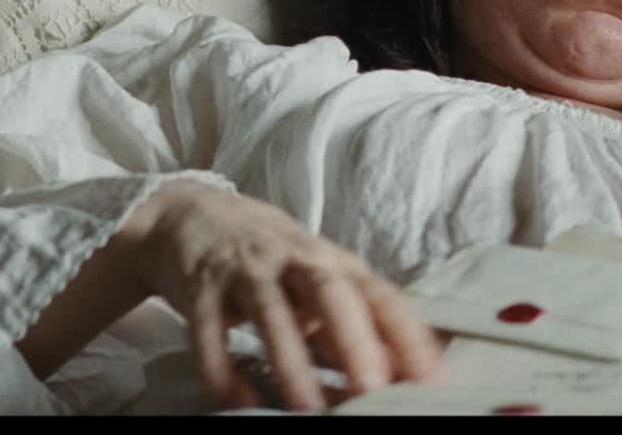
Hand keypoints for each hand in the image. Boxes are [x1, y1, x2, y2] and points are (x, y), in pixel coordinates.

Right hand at [134, 180, 444, 411]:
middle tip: (372, 388)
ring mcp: (246, 269)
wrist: (189, 214)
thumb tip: (395, 370)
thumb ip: (347, 325)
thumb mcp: (312, 284)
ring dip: (291, 360)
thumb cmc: (267, 258)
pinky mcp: (201, 285)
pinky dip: (221, 365)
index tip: (432, 376)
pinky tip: (236, 401)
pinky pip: (209, 327)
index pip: (380, 295)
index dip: (408, 335)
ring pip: (272, 311)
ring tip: (307, 407)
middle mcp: (293, 260)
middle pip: (331, 293)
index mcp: (332, 262)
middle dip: (354, 340)